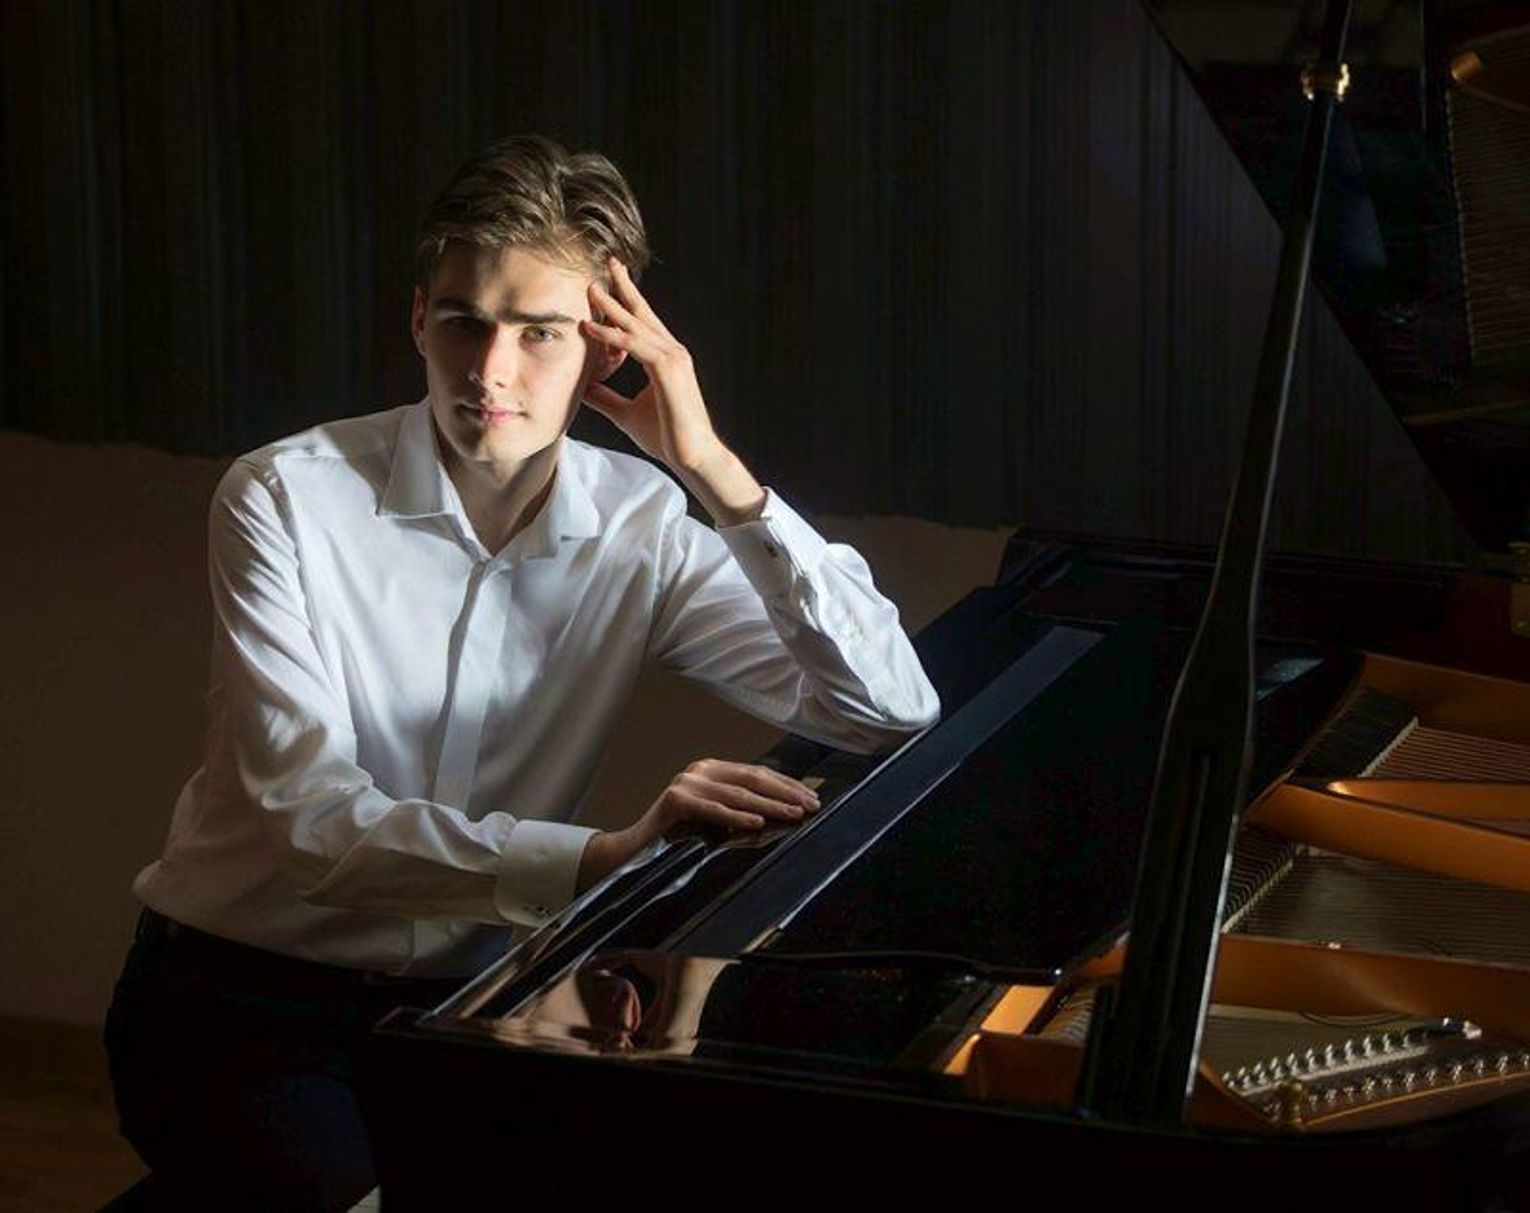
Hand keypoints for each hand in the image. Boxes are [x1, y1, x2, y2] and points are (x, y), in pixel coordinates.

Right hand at [577, 759, 820, 890]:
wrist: (635, 852)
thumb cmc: (680, 840)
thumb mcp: (716, 820)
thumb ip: (742, 812)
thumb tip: (786, 814)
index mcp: (712, 770)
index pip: (757, 773)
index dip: (786, 785)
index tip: (811, 798)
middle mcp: (700, 771)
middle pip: (752, 779)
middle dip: (785, 792)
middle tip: (810, 805)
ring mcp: (686, 783)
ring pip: (737, 795)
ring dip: (769, 805)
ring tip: (793, 814)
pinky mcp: (674, 800)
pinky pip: (713, 810)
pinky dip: (737, 817)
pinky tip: (758, 824)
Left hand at [580, 260, 766, 524]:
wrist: (693, 457)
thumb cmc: (667, 437)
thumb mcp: (625, 412)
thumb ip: (606, 397)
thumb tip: (581, 388)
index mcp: (665, 358)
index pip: (642, 322)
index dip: (624, 300)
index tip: (605, 283)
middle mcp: (672, 352)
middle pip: (642, 312)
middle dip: (621, 287)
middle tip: (603, 263)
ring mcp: (673, 358)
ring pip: (636, 324)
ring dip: (610, 306)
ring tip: (589, 288)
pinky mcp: (669, 370)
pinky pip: (635, 345)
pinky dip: (611, 336)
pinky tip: (591, 327)